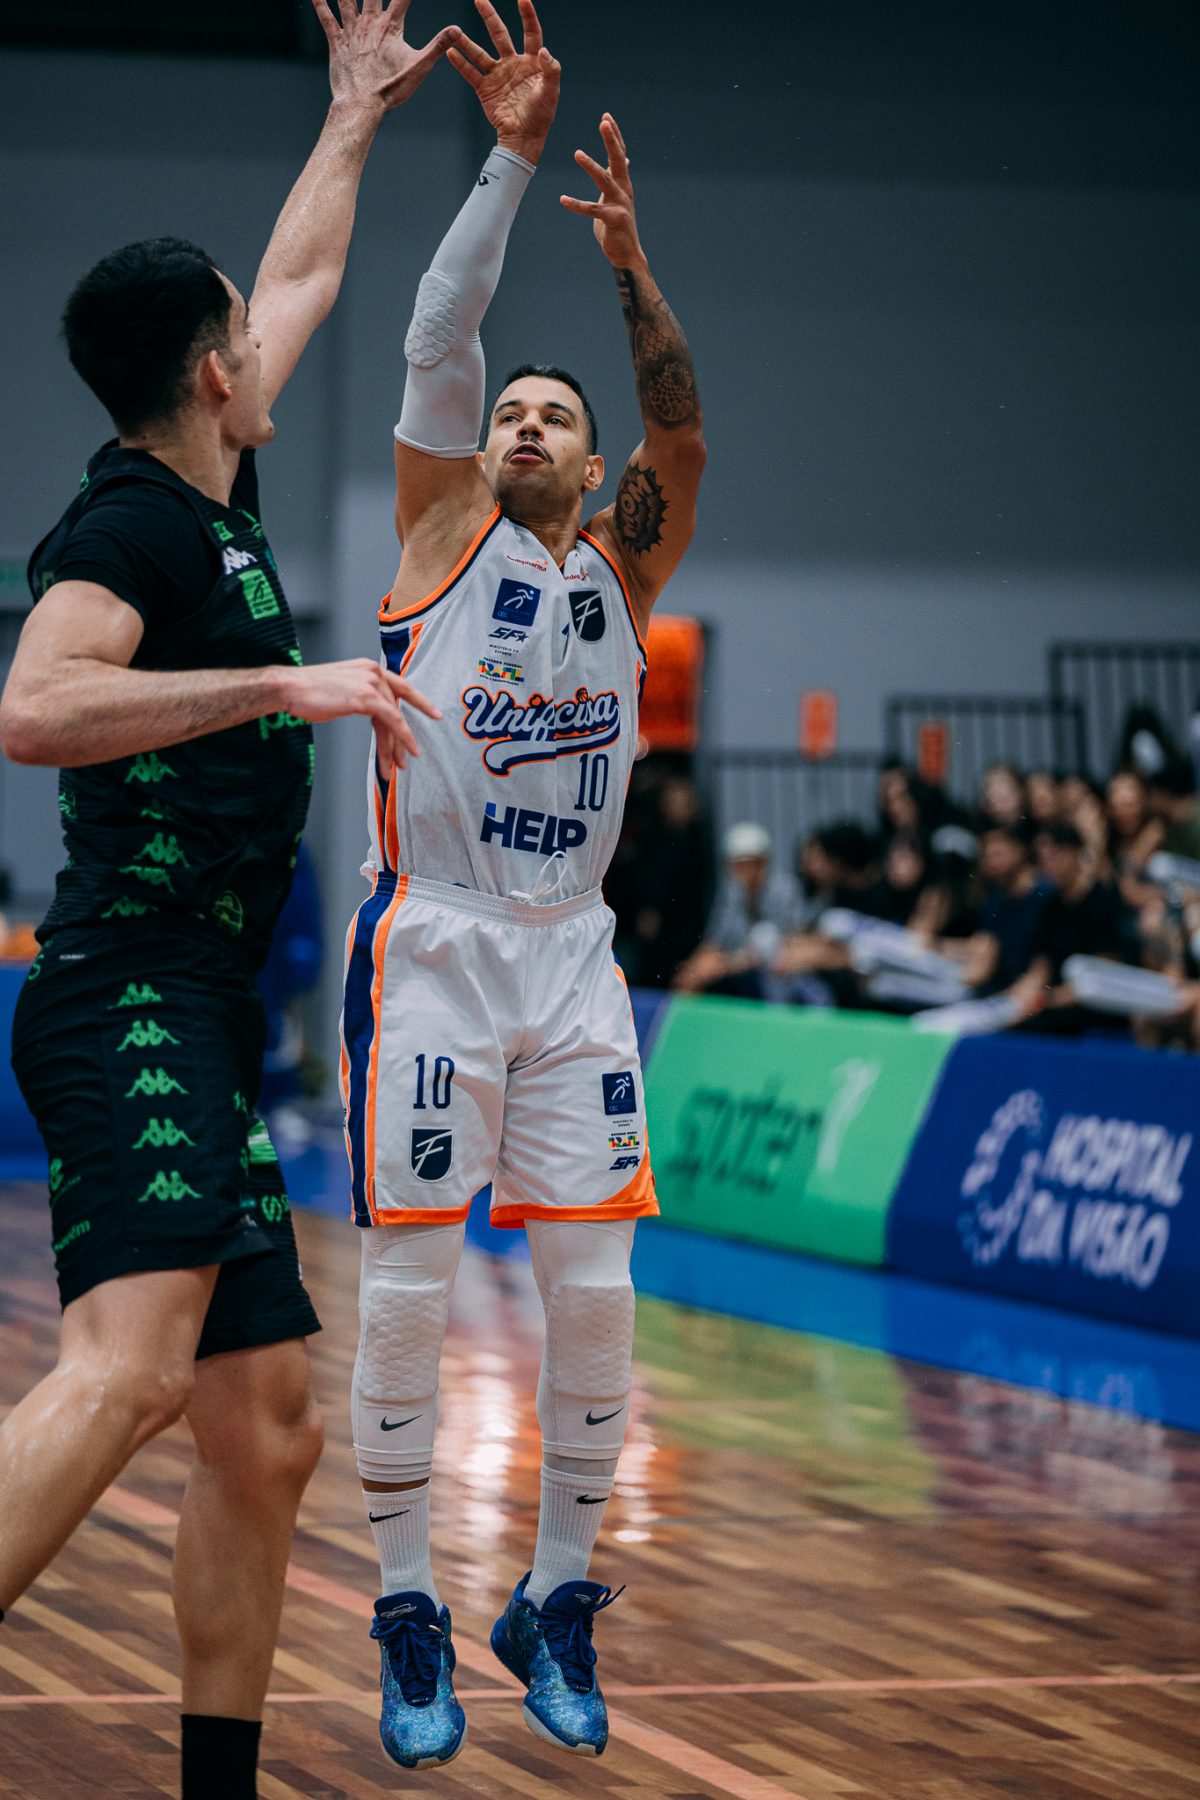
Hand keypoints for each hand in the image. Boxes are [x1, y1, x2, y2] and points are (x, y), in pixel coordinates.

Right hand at [280, 659, 440, 777]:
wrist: (289, 688)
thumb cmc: (307, 691)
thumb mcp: (340, 687)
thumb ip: (358, 694)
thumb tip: (370, 712)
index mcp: (367, 668)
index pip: (400, 686)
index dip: (419, 701)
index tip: (433, 713)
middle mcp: (373, 672)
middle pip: (396, 708)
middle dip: (402, 737)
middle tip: (407, 758)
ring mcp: (371, 683)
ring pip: (394, 719)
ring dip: (397, 745)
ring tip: (398, 766)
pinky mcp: (366, 698)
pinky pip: (392, 720)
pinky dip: (401, 737)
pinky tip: (405, 752)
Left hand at [311, 0, 455, 116]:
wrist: (362, 104)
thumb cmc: (391, 88)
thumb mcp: (419, 67)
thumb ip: (437, 45)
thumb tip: (457, 30)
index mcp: (391, 27)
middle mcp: (370, 23)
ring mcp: (352, 31)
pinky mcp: (336, 42)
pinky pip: (326, 17)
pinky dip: (319, 3)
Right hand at [447, 0, 559, 163]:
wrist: (523, 138)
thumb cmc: (541, 116)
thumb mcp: (551, 92)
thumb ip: (551, 70)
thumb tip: (545, 51)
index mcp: (532, 62)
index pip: (531, 33)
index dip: (527, 15)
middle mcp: (513, 64)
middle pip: (500, 34)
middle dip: (489, 16)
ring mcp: (498, 75)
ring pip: (480, 52)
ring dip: (467, 41)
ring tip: (455, 30)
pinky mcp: (485, 89)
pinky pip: (471, 73)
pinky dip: (461, 64)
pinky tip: (450, 52)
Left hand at [561, 114, 642, 267]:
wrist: (626, 253)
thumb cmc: (618, 225)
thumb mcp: (619, 196)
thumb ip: (618, 178)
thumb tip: (625, 160)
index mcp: (623, 183)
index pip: (619, 154)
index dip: (614, 135)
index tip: (606, 117)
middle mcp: (624, 189)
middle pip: (617, 160)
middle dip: (611, 140)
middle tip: (604, 122)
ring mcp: (619, 204)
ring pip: (604, 180)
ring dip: (591, 166)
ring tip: (577, 152)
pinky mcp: (612, 219)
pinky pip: (591, 210)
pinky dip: (576, 204)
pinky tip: (562, 199)